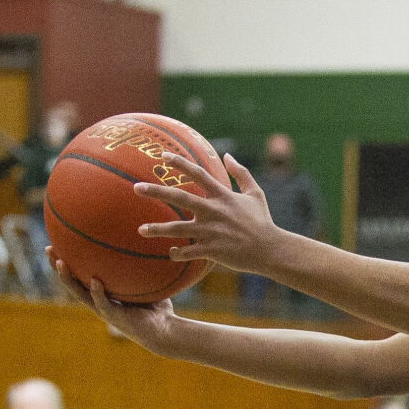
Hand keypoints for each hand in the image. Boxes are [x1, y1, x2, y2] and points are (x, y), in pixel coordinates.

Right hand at [51, 252, 176, 350]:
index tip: (58, 243)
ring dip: (68, 279)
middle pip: (72, 283)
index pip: (80, 276)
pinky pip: (103, 304)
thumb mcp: (147, 283)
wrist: (167, 331)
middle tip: (48, 249)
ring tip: (60, 263)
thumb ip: (140, 268)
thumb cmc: (158, 309)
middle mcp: (100, 302)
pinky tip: (94, 281)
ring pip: (80, 294)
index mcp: (103, 294)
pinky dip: (98, 293)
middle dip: (58, 266)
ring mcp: (105, 311)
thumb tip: (143, 243)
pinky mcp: (115, 318)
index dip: (68, 262)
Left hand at [133, 152, 277, 271]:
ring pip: (178, 229)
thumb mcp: (256, 194)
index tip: (162, 156)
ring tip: (141, 229)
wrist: (272, 250)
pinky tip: (170, 253)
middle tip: (136, 188)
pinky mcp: (213, 250)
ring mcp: (212, 232)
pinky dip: (177, 254)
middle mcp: (214, 211)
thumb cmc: (263, 221)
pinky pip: (188, 252)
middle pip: (180, 198)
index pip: (198, 174)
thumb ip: (241, 173)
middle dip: (157, 192)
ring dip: (158, 229)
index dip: (180, 163)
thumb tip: (227, 155)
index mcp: (223, 196)